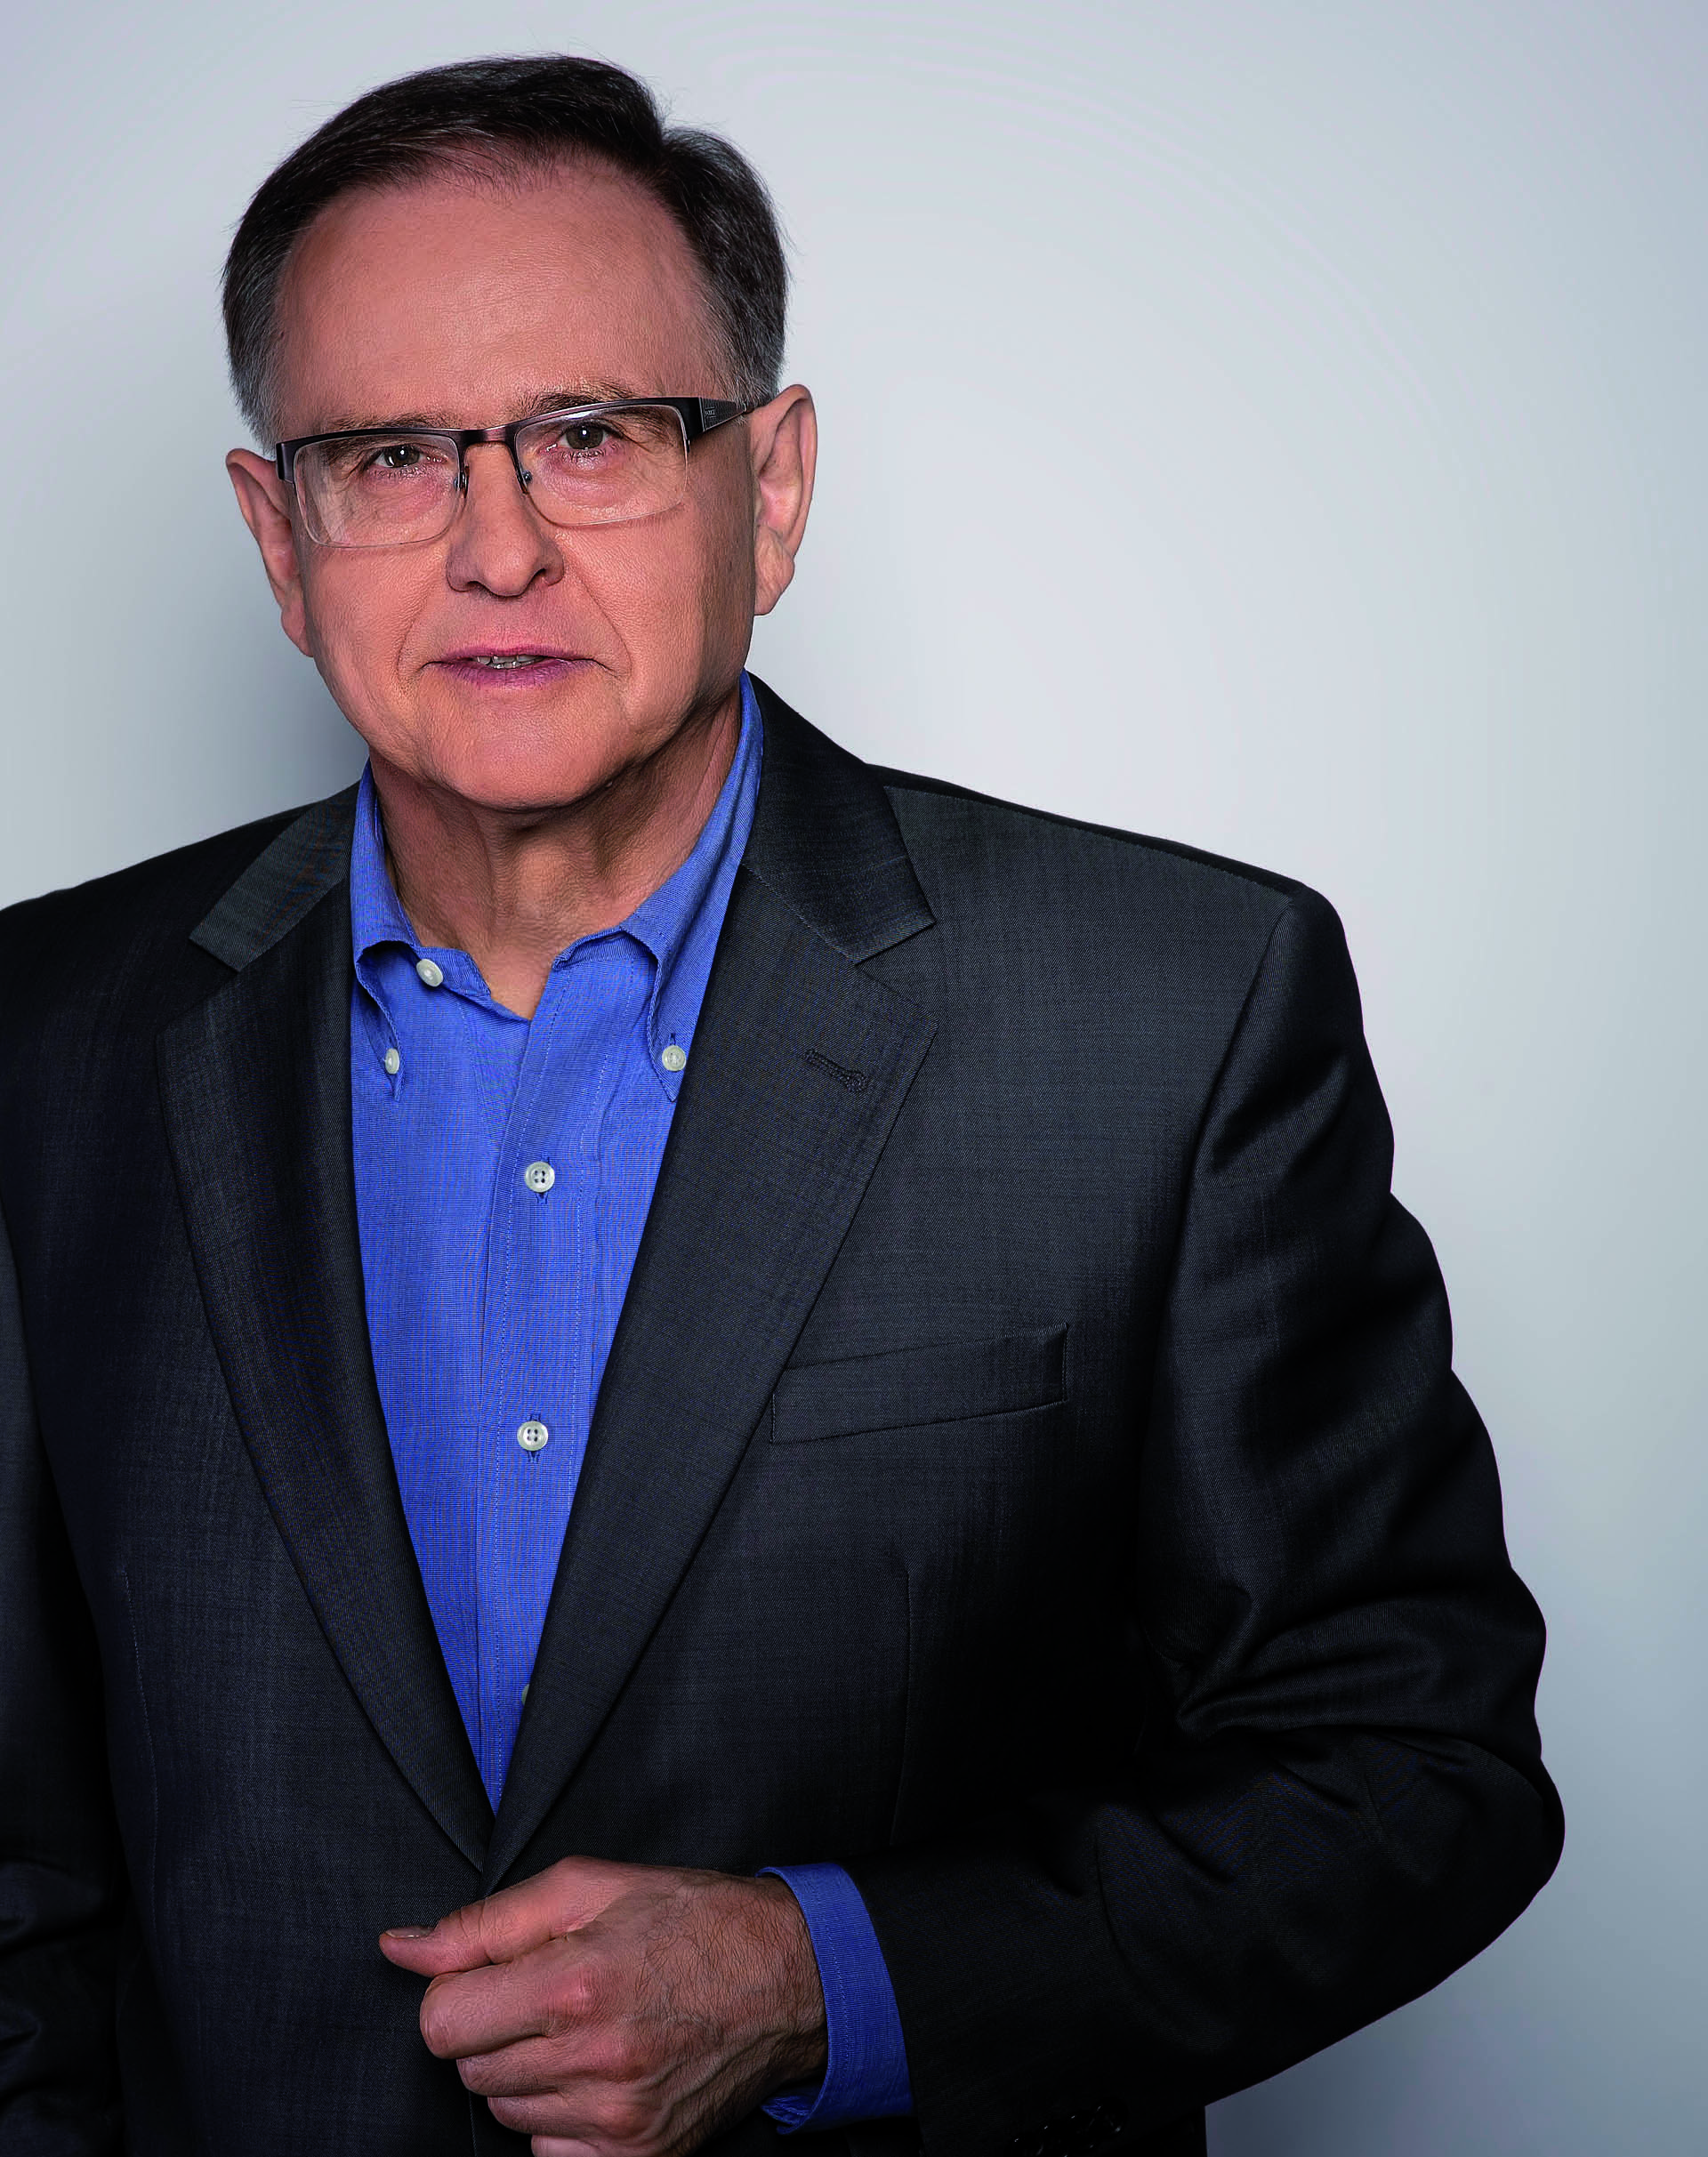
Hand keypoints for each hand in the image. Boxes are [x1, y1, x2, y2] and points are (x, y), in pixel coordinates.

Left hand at [379, 1856, 827, 2156]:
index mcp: (575, 1982)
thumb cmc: (691, 1919)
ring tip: (585, 2026)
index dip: (456, 1994)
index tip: (490, 1977)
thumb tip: (400, 1950)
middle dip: (494, 2029)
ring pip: (508, 2112)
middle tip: (551, 1992)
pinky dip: (561, 2117)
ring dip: (528, 2072)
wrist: (790, 1979)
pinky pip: (549, 2153)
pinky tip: (602, 2071)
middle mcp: (593, 2060)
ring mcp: (617, 2120)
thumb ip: (485, 1923)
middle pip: (470, 2070)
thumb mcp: (589, 1885)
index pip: (442, 2024)